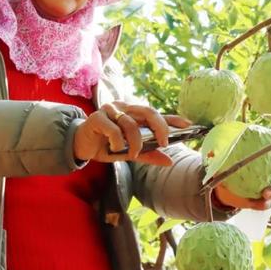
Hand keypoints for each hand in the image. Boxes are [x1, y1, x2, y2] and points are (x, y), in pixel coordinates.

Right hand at [73, 101, 192, 166]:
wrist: (80, 146)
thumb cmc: (106, 146)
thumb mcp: (129, 152)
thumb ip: (148, 155)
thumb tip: (169, 161)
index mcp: (134, 114)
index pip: (157, 114)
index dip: (173, 119)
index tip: (189, 125)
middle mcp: (124, 108)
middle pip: (148, 111)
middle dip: (160, 127)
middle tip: (164, 143)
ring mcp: (110, 111)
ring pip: (131, 123)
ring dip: (135, 141)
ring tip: (133, 154)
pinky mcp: (97, 117)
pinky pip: (113, 128)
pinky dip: (117, 141)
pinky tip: (114, 147)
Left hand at [212, 132, 270, 209]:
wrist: (223, 190)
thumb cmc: (227, 167)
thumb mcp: (223, 159)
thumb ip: (222, 153)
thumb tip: (212, 150)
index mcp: (265, 155)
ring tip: (267, 192)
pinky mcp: (265, 200)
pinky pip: (267, 203)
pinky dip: (263, 203)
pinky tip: (258, 203)